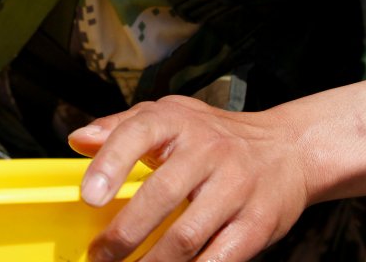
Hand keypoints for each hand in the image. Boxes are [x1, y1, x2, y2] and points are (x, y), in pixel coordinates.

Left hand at [68, 96, 306, 261]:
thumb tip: (78, 140)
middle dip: (124, 233)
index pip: (139, 132)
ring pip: (187, 235)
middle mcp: (209, 151)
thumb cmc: (214, 136)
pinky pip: (219, 258)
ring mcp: (236, 188)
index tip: (88, 196)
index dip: (110, 164)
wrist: (287, 149)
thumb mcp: (168, 116)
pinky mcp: (257, 224)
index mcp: (179, 121)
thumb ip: (119, 128)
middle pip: (161, 195)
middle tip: (101, 255)